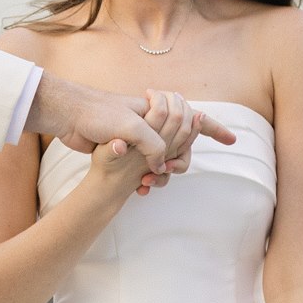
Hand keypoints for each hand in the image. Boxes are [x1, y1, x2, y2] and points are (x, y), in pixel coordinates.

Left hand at [36, 73, 234, 174]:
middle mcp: (153, 123)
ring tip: (145, 184)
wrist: (69, 117)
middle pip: (183, 145)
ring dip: (162, 176)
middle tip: (162, 172)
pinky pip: (148, 167)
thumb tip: (161, 166)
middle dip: (179, 162)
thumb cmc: (99, 114)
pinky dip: (149, 180)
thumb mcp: (132, 128)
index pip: (192, 119)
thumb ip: (153, 144)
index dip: (214, 130)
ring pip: (166, 160)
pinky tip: (139, 190)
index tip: (233, 140)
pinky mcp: (127, 150)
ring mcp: (141, 137)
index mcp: (159, 112)